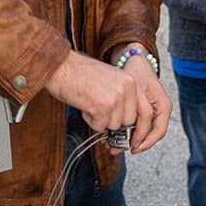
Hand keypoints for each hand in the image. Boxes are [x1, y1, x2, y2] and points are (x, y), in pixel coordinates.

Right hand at [43, 50, 168, 154]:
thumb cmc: (80, 74)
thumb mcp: (111, 81)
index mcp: (131, 80)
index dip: (139, 129)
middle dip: (114, 122)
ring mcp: (116, 97)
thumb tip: (127, 124)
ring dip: (100, 120)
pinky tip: (84, 105)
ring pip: (114, 125)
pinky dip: (90, 120)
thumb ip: (123, 99)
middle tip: (99, 113)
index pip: (145, 112)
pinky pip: (99, 126)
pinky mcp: (102, 106)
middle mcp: (127, 87)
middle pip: (129, 121)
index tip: (135, 139)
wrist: (60, 66)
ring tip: (90, 103)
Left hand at [118, 51, 171, 152]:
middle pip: (149, 135)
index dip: (145, 142)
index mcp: (163, 106)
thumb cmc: (137, 72)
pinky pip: (135, 127)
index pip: (158, 132)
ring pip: (141, 134)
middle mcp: (159, 112)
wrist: (134, 61)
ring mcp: (151, 113)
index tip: (132, 148)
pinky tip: (112, 135)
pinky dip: (125, 132)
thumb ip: (134, 107)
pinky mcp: (141, 113)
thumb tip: (127, 126)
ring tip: (111, 144)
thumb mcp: (136, 88)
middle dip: (132, 144)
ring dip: (126, 140)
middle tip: (116, 149)